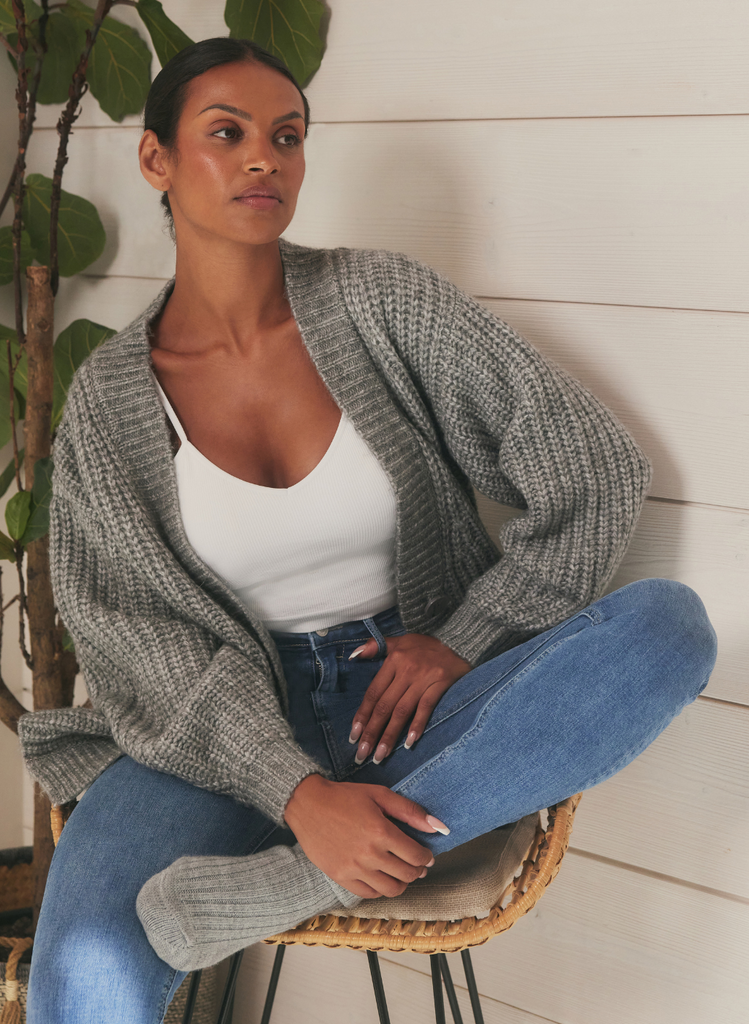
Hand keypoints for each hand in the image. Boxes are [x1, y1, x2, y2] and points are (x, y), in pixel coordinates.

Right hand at [283, 774, 448, 897]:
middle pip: (407, 874)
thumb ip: (410, 811)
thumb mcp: (379, 795)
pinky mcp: (340, 877)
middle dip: (417, 870)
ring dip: (402, 883)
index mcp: (381, 831)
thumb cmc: (344, 796)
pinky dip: (380, 889)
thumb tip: (439, 826)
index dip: (426, 857)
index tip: (427, 855)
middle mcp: (369, 854)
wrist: (307, 804)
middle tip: (417, 865)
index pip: (416, 856)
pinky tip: (382, 877)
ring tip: (401, 874)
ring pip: (390, 889)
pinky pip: (369, 894)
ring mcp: (354, 868)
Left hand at [348, 632, 470, 764]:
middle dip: (371, 732)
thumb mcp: (400, 640)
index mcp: (394, 660)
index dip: (363, 715)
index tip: (354, 735)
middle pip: (384, 706)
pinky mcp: (440, 683)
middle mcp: (407, 670)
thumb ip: (376, 646)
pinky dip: (417, 725)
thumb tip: (354, 655)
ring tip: (380, 756)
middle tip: (362, 754)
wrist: (460, 641)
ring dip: (390, 735)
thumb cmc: (427, 645)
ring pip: (402, 711)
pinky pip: (426, 707)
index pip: (373, 692)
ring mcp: (424, 678)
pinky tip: (409, 743)